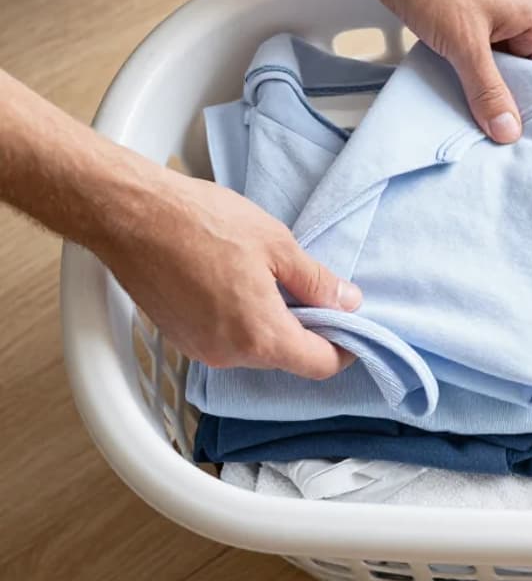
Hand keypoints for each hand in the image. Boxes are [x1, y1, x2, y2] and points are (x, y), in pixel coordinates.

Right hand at [94, 171, 362, 379]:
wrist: (129, 215)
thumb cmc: (202, 222)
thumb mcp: (277, 244)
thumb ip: (316, 281)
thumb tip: (349, 303)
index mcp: (260, 336)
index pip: (318, 365)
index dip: (344, 350)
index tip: (354, 328)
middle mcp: (229, 355)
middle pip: (287, 359)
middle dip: (309, 332)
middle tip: (316, 293)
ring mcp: (200, 350)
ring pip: (256, 350)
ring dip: (274, 325)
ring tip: (274, 281)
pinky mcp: (180, 337)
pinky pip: (226, 341)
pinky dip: (244, 323)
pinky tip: (240, 285)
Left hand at [323, 0, 531, 142]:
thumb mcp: (466, 43)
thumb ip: (488, 91)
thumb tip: (507, 129)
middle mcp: (516, 21)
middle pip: (525, 78)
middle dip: (511, 108)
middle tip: (502, 143)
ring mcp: (488, 23)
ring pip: (496, 73)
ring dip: (484, 97)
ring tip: (478, 130)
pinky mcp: (460, 27)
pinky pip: (472, 65)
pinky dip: (465, 84)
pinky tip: (456, 105)